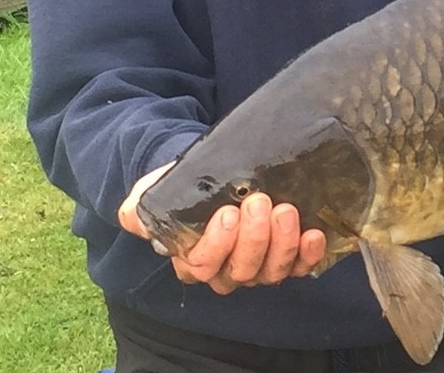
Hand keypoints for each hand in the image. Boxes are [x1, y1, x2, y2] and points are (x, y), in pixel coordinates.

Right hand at [118, 163, 326, 293]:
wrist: (217, 172)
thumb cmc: (186, 187)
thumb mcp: (156, 192)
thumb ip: (140, 206)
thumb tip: (130, 214)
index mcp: (193, 259)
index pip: (201, 265)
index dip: (216, 244)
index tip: (226, 213)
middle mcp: (227, 268)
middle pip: (240, 269)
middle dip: (253, 238)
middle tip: (260, 203)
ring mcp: (260, 264)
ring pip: (271, 271)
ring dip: (281, 243)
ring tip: (286, 211)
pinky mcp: (289, 255)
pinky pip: (300, 266)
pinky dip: (308, 253)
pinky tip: (313, 232)